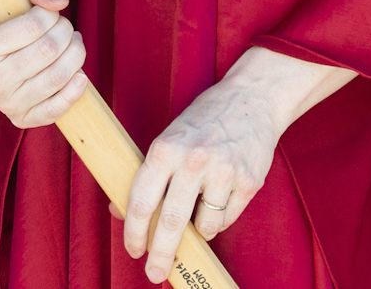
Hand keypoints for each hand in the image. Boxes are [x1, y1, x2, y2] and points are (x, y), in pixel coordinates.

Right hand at [0, 0, 89, 128]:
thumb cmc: (9, 22)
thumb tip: (59, 2)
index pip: (33, 25)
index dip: (51, 14)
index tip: (51, 13)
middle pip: (49, 50)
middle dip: (66, 32)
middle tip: (64, 27)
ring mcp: (5, 103)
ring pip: (57, 77)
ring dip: (76, 54)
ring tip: (73, 44)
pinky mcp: (22, 119)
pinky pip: (56, 109)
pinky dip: (75, 90)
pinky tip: (79, 74)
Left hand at [114, 46, 351, 282]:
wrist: (252, 99)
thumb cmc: (204, 120)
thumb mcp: (169, 138)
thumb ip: (148, 175)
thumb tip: (118, 211)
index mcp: (166, 148)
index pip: (142, 202)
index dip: (134, 233)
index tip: (133, 250)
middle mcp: (193, 160)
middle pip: (171, 223)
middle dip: (160, 254)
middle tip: (154, 272)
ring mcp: (224, 172)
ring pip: (204, 227)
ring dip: (198, 232)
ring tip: (198, 214)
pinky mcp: (249, 182)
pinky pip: (227, 219)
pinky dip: (219, 219)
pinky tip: (219, 200)